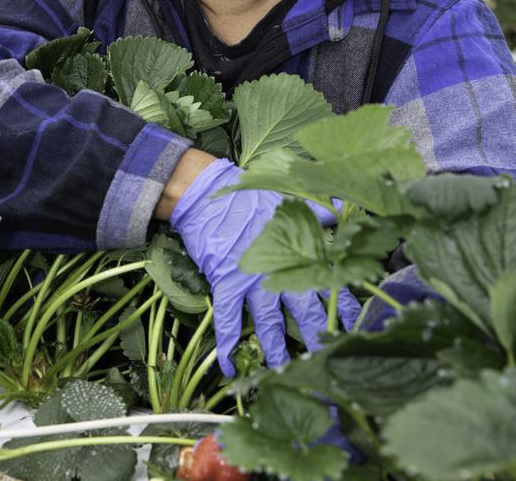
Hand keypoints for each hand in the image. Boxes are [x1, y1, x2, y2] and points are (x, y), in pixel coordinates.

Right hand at [170, 159, 360, 375]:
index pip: (328, 283)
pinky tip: (229, 369)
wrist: (208, 195)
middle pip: (304, 310)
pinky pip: (226, 320)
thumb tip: (343, 205)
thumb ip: (316, 211)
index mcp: (296, 252)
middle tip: (331, 359)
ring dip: (276, 349)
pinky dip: (227, 346)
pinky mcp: (224, 284)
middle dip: (318, 335)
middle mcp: (277, 271)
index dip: (344, 305)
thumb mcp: (287, 201)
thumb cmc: (250, 197)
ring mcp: (249, 281)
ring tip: (285, 372)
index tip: (358, 325)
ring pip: (268, 323)